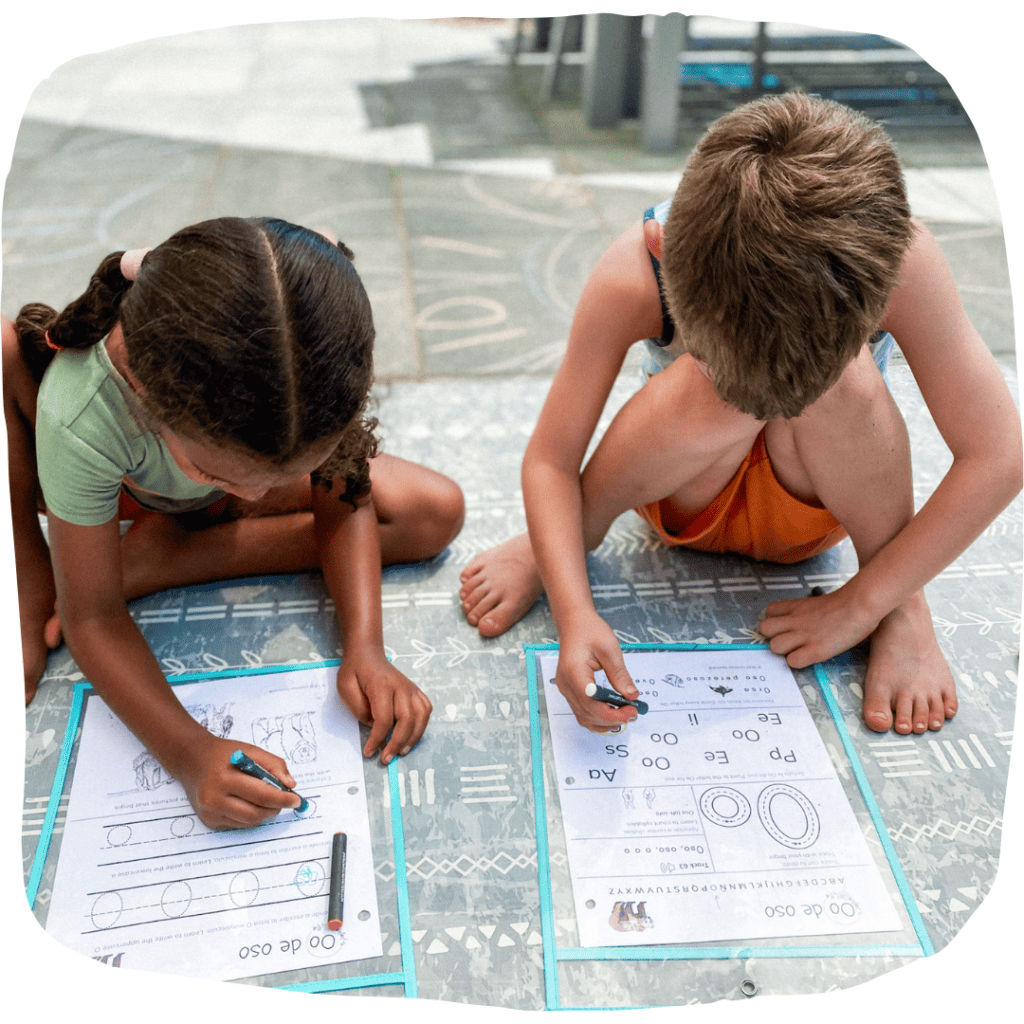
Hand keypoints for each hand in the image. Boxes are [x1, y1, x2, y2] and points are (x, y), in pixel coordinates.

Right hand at [173, 734, 301, 830]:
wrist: (192, 760)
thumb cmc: (224, 754)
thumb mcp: (250, 750)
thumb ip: (274, 764)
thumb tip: (290, 785)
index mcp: (224, 778)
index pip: (261, 794)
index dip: (282, 798)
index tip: (296, 799)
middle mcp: (213, 798)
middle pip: (255, 812)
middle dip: (276, 808)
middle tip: (287, 801)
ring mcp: (210, 812)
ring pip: (249, 822)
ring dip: (265, 813)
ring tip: (270, 800)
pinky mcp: (209, 821)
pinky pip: (239, 824)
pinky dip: (251, 816)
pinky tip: (251, 803)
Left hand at [336, 651, 431, 763]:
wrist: (367, 653)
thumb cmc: (354, 671)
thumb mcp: (345, 688)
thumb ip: (359, 709)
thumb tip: (375, 726)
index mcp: (382, 685)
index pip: (384, 719)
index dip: (377, 739)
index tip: (369, 752)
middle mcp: (401, 686)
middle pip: (406, 720)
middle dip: (396, 743)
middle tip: (386, 758)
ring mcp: (410, 688)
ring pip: (421, 716)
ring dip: (414, 737)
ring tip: (401, 751)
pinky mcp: (415, 690)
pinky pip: (426, 709)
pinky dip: (422, 724)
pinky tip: (412, 735)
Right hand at [556, 611, 640, 732]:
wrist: (574, 622)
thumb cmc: (590, 631)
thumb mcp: (610, 649)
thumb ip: (620, 675)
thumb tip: (632, 696)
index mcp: (574, 673)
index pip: (591, 704)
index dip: (613, 713)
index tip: (633, 710)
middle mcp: (566, 685)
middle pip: (588, 714)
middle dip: (613, 719)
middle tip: (634, 712)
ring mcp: (565, 689)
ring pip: (584, 717)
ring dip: (605, 721)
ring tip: (625, 714)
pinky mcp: (569, 690)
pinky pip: (582, 711)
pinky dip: (597, 717)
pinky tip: (612, 712)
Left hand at [759, 584, 880, 667]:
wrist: (860, 604)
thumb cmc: (847, 604)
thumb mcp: (819, 603)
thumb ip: (807, 612)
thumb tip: (806, 621)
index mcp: (796, 606)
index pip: (769, 611)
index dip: (776, 620)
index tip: (786, 626)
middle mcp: (795, 620)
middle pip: (765, 629)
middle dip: (774, 636)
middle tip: (790, 641)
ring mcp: (803, 635)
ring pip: (775, 646)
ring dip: (785, 651)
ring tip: (800, 650)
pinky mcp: (815, 650)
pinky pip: (793, 661)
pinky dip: (799, 662)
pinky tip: (810, 657)